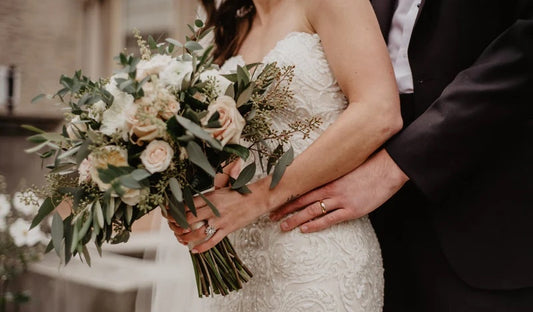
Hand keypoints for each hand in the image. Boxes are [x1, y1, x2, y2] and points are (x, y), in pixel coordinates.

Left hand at [165, 160, 241, 243]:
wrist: (257, 198)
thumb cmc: (240, 193)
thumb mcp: (221, 190)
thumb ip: (207, 197)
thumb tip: (193, 202)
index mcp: (210, 197)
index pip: (187, 205)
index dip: (175, 211)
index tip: (169, 215)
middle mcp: (213, 209)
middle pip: (188, 219)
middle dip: (176, 225)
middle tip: (172, 228)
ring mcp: (220, 220)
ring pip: (197, 233)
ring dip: (186, 238)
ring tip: (181, 239)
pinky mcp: (228, 229)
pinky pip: (212, 241)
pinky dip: (201, 248)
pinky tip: (194, 250)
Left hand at [270, 149, 408, 232]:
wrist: (387, 168)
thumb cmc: (368, 166)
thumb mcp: (346, 167)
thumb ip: (332, 174)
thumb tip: (319, 176)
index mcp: (328, 177)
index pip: (302, 188)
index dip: (287, 195)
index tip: (275, 200)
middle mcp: (330, 189)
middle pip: (302, 200)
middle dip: (285, 209)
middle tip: (271, 216)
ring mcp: (340, 200)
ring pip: (311, 211)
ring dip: (295, 219)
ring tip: (283, 226)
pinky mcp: (351, 210)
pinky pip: (329, 219)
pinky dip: (315, 225)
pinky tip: (304, 229)